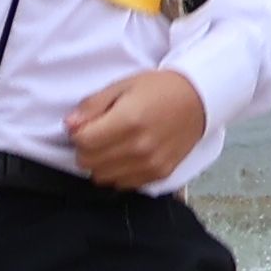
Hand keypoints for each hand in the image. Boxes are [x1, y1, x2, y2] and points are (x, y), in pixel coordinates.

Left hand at [66, 66, 207, 190]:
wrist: (200, 99)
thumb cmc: (158, 88)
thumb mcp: (122, 86)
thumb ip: (93, 106)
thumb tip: (69, 125)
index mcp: (128, 121)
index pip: (82, 142)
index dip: (78, 133)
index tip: (88, 125)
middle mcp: (139, 147)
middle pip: (89, 162)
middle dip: (86, 149)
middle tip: (99, 134)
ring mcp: (150, 164)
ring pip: (102, 177)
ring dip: (100, 163)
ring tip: (114, 145)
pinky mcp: (160, 174)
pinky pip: (123, 184)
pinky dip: (118, 172)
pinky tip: (127, 155)